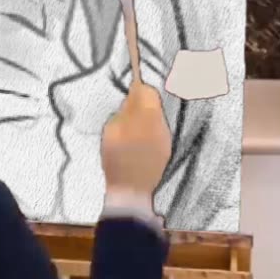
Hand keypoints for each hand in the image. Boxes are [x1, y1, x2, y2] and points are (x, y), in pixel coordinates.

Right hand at [101, 81, 171, 197]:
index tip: (131, 87)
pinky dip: (151, 129)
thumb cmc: (116, 161)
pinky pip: (160, 131)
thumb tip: (131, 99)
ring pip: (159, 117)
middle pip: (156, 104)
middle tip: (130, 106)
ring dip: (149, 115)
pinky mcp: (167, 150)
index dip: (139, 88)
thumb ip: (124, 112)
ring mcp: (166, 139)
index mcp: (147, 119)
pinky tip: (141, 137)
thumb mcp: (112, 132)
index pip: (148, 93)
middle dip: (144, 101)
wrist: (130, 190)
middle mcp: (162, 126)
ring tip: (134, 123)